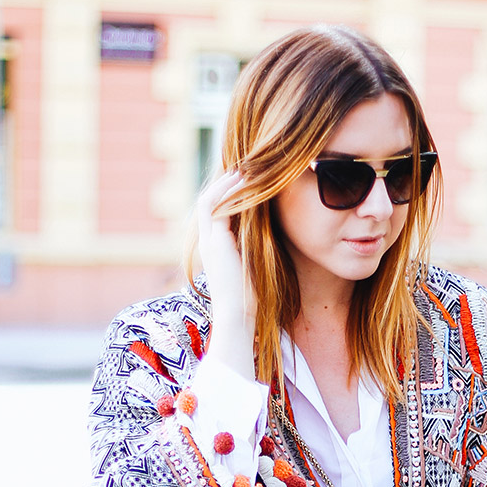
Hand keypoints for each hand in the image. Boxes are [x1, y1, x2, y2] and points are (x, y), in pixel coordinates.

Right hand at [197, 170, 256, 380]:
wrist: (240, 318)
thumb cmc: (253, 300)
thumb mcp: (257, 267)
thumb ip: (259, 250)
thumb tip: (279, 238)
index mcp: (217, 248)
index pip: (219, 212)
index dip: (231, 195)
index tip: (252, 182)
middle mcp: (208, 242)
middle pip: (210, 201)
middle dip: (226, 183)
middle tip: (248, 167)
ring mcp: (208, 241)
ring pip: (209, 199)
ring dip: (226, 182)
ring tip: (246, 170)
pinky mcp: (214, 241)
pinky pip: (214, 205)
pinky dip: (227, 191)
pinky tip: (245, 182)